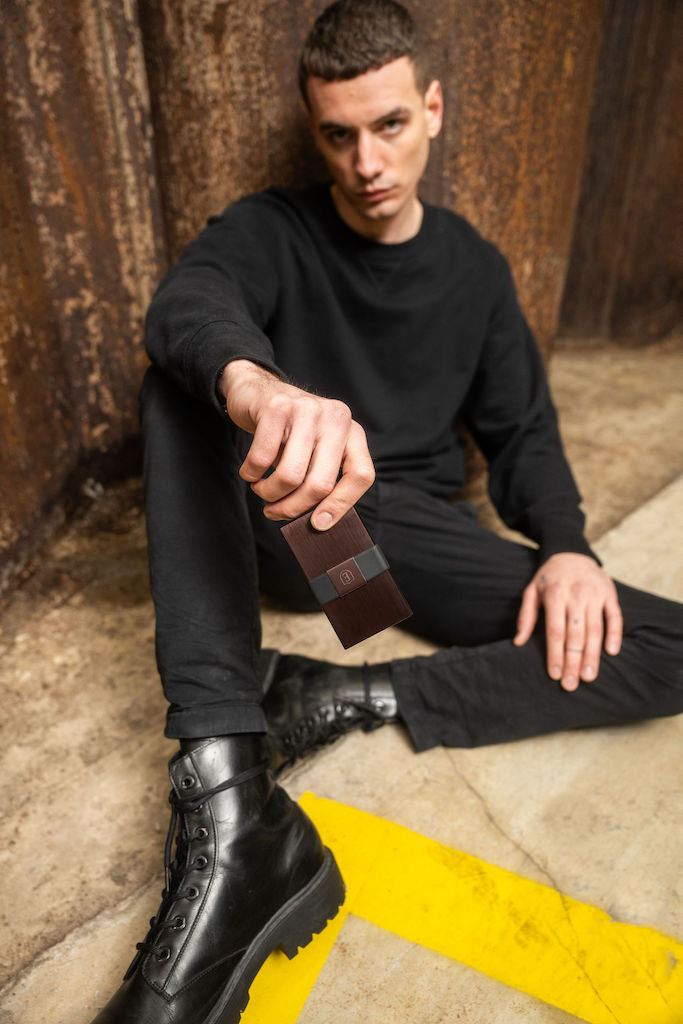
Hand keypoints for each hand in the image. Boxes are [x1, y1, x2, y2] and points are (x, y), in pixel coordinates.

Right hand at [220, 360, 374, 527]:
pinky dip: (251, 474)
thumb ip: (322, 478)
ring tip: (261, 490)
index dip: (341, 505)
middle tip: (275, 512)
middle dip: (293, 508)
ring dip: (269, 493)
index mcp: (352, 432)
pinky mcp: (276, 407)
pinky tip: (250, 472)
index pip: (360, 475)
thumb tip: (317, 524)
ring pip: (290, 476)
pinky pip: (262, 459)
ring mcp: (307, 409)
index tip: (318, 524)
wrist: (257, 391)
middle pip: (321, 484)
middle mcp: (335, 417)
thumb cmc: (288, 432)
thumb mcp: (314, 450)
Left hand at [513, 552, 622, 690]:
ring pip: (595, 630)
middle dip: (573, 662)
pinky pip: (615, 617)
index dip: (555, 654)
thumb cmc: (549, 578)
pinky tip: (612, 652)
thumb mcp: (531, 591)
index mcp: (555, 595)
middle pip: (575, 635)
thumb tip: (518, 642)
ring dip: (592, 655)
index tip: (555, 675)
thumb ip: (525, 616)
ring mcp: (595, 594)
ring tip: (588, 677)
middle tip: (571, 685)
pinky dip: (615, 635)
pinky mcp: (610, 594)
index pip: (555, 631)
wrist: (572, 553)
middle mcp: (576, 595)